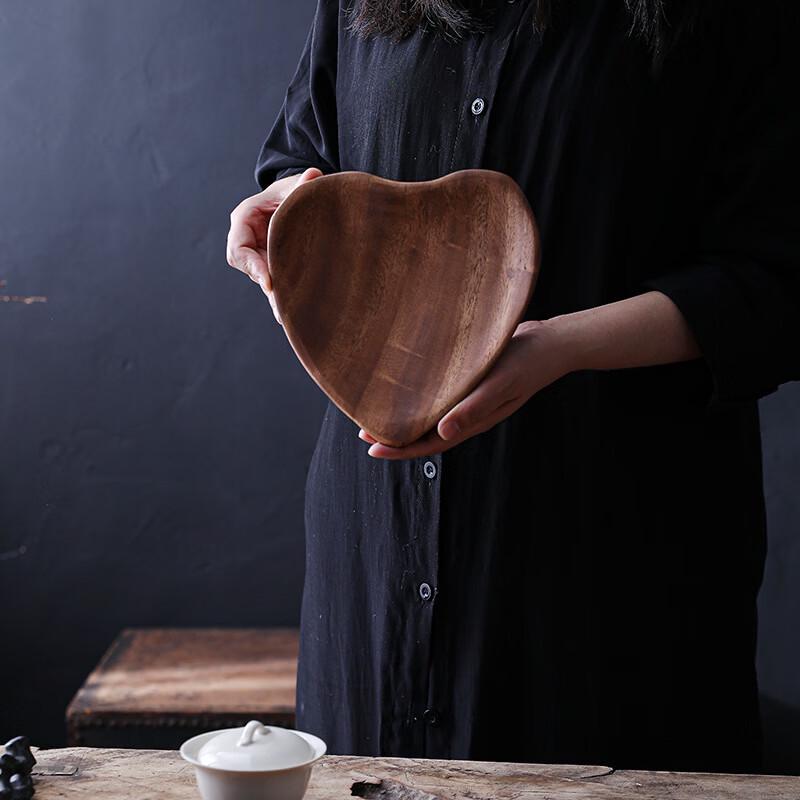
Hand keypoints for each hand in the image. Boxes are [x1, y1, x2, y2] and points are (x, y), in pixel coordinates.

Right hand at [226, 167, 322, 322]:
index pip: (239, 248)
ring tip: (287, 316)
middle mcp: (248, 239)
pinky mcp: (275, 264)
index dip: (252, 266)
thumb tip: (314, 176)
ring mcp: (261, 254)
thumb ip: (303, 185)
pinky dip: (284, 296)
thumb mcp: (296, 185)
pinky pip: (277, 282)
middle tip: (281, 306)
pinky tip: (292, 315)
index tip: (268, 280)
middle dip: (267, 286)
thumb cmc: (293, 188)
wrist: (302, 196)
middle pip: (251, 268)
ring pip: (265, 278)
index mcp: (245, 218)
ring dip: (276, 297)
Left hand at [360, 319, 573, 458]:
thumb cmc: (527, 363)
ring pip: (430, 414)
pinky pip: (439, 393)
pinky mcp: (469, 379)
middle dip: (395, 436)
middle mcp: (467, 413)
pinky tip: (405, 387)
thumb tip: (442, 432)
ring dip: (404, 416)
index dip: (401, 448)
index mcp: (473, 421)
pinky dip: (420, 395)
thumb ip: (473, 408)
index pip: (430, 442)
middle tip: (362, 433)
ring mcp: (468, 397)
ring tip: (376, 412)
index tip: (371, 448)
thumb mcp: (499, 385)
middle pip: (425, 432)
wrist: (551, 341)